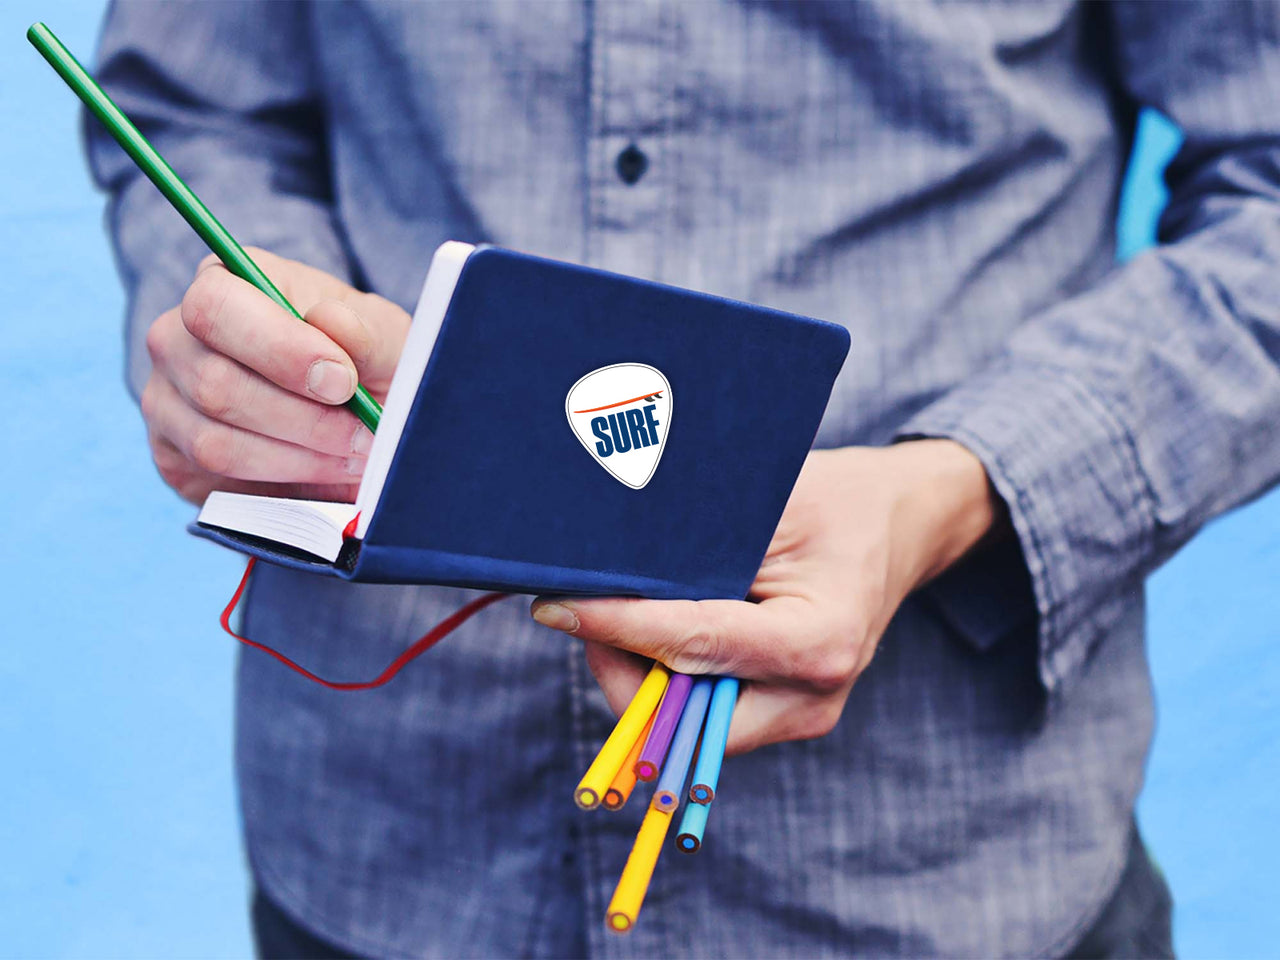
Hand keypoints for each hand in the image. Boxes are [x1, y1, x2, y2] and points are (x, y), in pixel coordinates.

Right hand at [141, 249, 410, 503]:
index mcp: (223, 284)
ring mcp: (164, 400)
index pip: (216, 307)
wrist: (352, 410)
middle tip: (364, 433)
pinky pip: (217, 482)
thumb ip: (366, 332)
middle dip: (304, 419)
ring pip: (215, 443)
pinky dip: (282, 485)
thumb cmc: (362, 359)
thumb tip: (330, 321)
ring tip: (354, 455)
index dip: (280, 349)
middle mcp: (176, 337)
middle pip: (214, 384)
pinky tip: (324, 472)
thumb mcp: (384, 339)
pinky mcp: (172, 456)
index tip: (342, 381)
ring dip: (299, 459)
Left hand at [531, 440, 1003, 754]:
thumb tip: (596, 574)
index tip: (553, 607)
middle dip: (619, 666)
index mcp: (820, 640)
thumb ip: (689, 550)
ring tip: (620, 609)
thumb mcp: (766, 504)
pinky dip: (665, 678)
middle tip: (584, 607)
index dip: (614, 627)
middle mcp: (813, 698)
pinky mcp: (783, 716)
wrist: (897, 522)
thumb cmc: (834, 499)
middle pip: (679, 719)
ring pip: (682, 728)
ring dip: (637, 675)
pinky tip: (656, 627)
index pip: (692, 647)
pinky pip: (701, 716)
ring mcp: (800, 716)